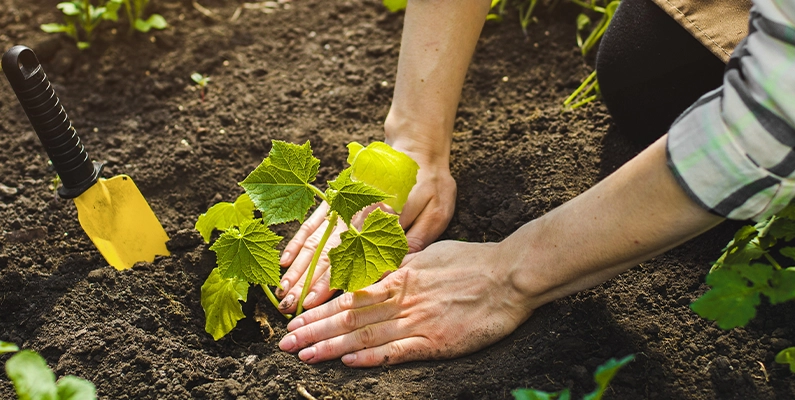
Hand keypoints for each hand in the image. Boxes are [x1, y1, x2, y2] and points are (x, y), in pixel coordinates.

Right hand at [275, 148, 456, 313]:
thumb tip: (394, 269)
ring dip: (298, 267)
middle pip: (326, 251)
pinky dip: (298, 241)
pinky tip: (286, 261)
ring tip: (282, 291)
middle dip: (306, 281)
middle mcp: (356, 213)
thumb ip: (416, 239)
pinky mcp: (337, 200)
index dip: (331, 280)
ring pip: (315, 239)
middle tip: (290, 306)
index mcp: (381, 219)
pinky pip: (313, 222)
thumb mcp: (435, 210)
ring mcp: (343, 206)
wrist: (416, 147)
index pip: (351, 256)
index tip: (314, 302)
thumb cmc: (431, 183)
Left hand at [277, 240, 532, 365]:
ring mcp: (418, 321)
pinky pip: (398, 351)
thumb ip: (399, 266)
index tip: (294, 318)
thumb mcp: (428, 255)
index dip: (318, 309)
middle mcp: (402, 298)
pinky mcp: (437, 341)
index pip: (349, 296)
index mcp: (399, 277)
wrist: (510, 275)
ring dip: (331, 346)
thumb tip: (374, 272)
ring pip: (366, 335)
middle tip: (284, 342)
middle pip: (348, 317)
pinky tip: (348, 363)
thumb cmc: (473, 262)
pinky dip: (372, 357)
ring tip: (304, 355)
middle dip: (313, 329)